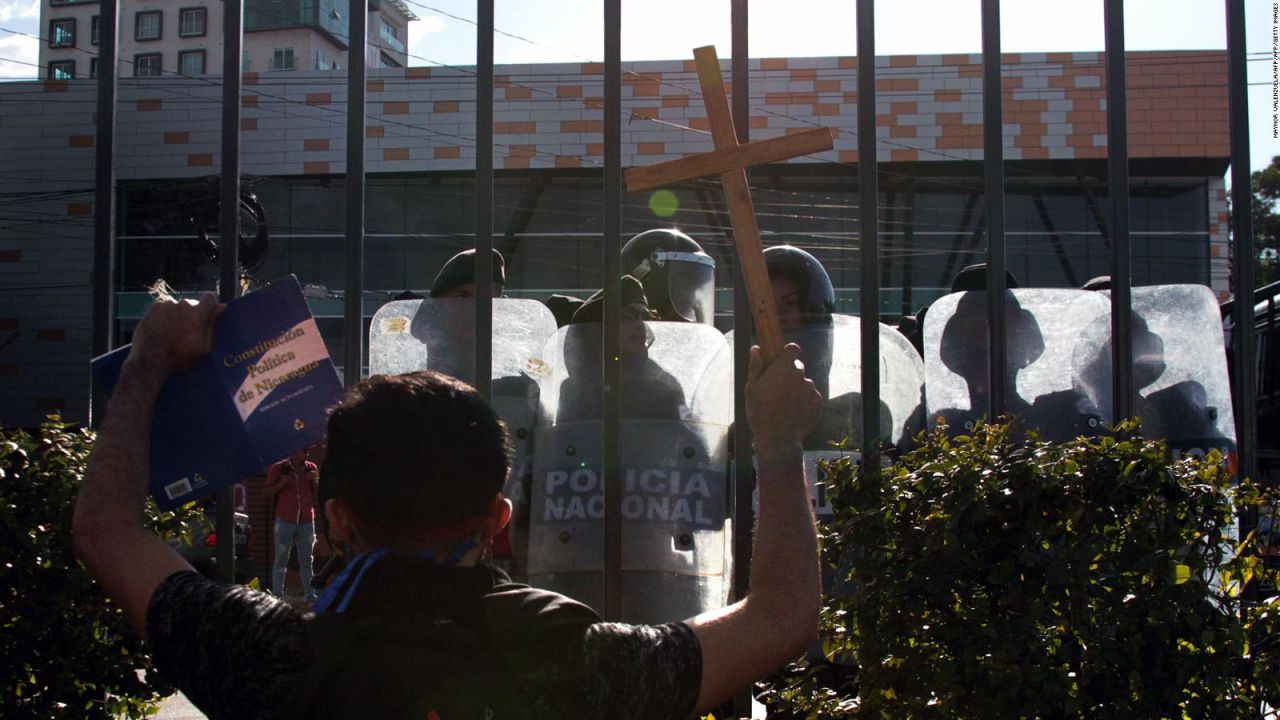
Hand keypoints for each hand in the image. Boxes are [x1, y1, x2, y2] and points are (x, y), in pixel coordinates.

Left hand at [127, 292, 225, 378]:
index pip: (210, 297)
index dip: (209, 305)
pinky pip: (164, 307)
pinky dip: (164, 315)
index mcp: (198, 315)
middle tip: (185, 331)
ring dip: (177, 315)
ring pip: (177, 306)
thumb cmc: (179, 358)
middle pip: (192, 304)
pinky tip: (161, 328)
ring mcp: (167, 305)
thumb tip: (222, 307)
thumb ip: (212, 325)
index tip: (207, 313)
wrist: (150, 361)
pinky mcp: (154, 307)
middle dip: (191, 314)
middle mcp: (183, 305)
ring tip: (171, 332)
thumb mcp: (203, 347)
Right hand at [745, 343, 821, 458]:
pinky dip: (804, 401)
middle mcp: (800, 375)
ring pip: (804, 383)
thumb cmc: (760, 411)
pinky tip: (793, 411)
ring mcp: (810, 389)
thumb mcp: (752, 388)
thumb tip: (756, 348)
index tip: (782, 358)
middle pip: (798, 367)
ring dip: (797, 389)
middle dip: (789, 374)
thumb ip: (756, 366)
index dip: (788, 352)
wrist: (777, 437)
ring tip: (784, 404)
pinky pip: (811, 396)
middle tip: (777, 388)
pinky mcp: (817, 402)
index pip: (793, 348)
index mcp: (784, 368)